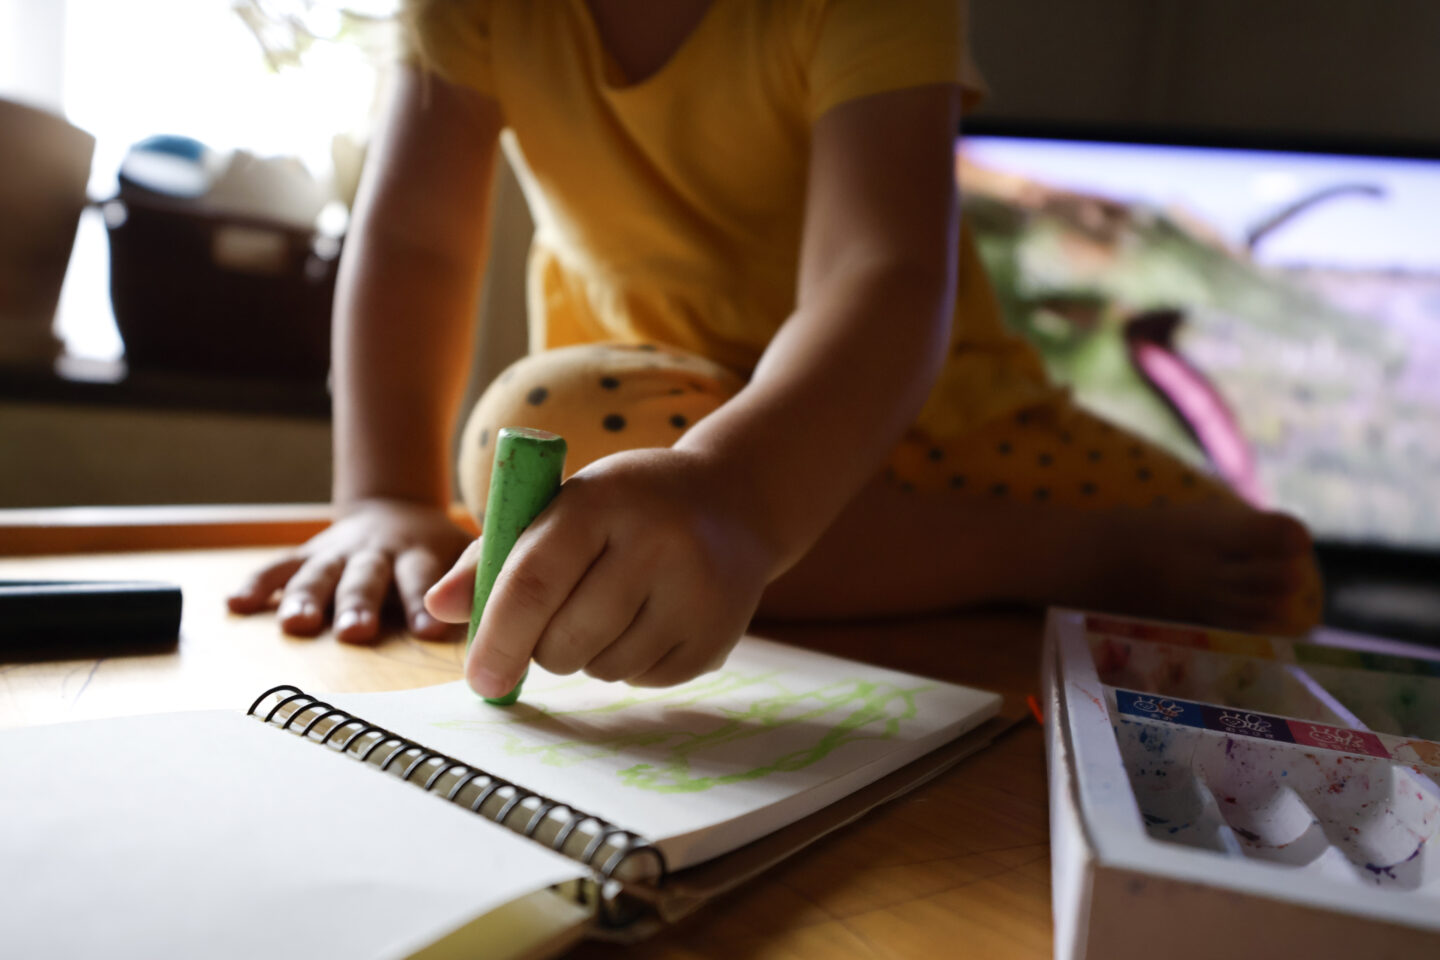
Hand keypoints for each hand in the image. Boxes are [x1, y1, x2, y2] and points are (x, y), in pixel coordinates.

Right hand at [228, 499, 473, 642]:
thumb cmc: (436, 550)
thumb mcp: (463, 552)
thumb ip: (478, 580)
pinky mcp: (308, 554)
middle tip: (357, 631)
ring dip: (308, 598)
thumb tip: (503, 628)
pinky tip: (235, 604)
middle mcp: (379, 551)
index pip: (425, 577)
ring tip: (297, 624)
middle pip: (369, 578)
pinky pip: (279, 567)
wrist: (396, 510)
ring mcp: (339, 552)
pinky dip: (258, 584)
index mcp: (421, 552)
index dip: (425, 601)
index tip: (428, 630)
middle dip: (360, 604)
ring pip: (322, 574)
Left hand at [425, 448, 777, 693]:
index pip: (534, 581)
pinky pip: (641, 681)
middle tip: (555, 619)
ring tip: (612, 605)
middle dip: (541, 647)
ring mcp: (694, 595)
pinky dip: (629, 663)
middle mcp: (657, 545)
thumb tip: (437, 609)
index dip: (497, 637)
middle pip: (565, 639)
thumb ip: (495, 555)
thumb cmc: (626, 506)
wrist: (734, 503)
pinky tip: (648, 618)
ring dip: (588, 654)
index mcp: (602, 501)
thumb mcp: (562, 507)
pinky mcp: (716, 638)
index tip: (479, 679)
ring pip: (601, 668)